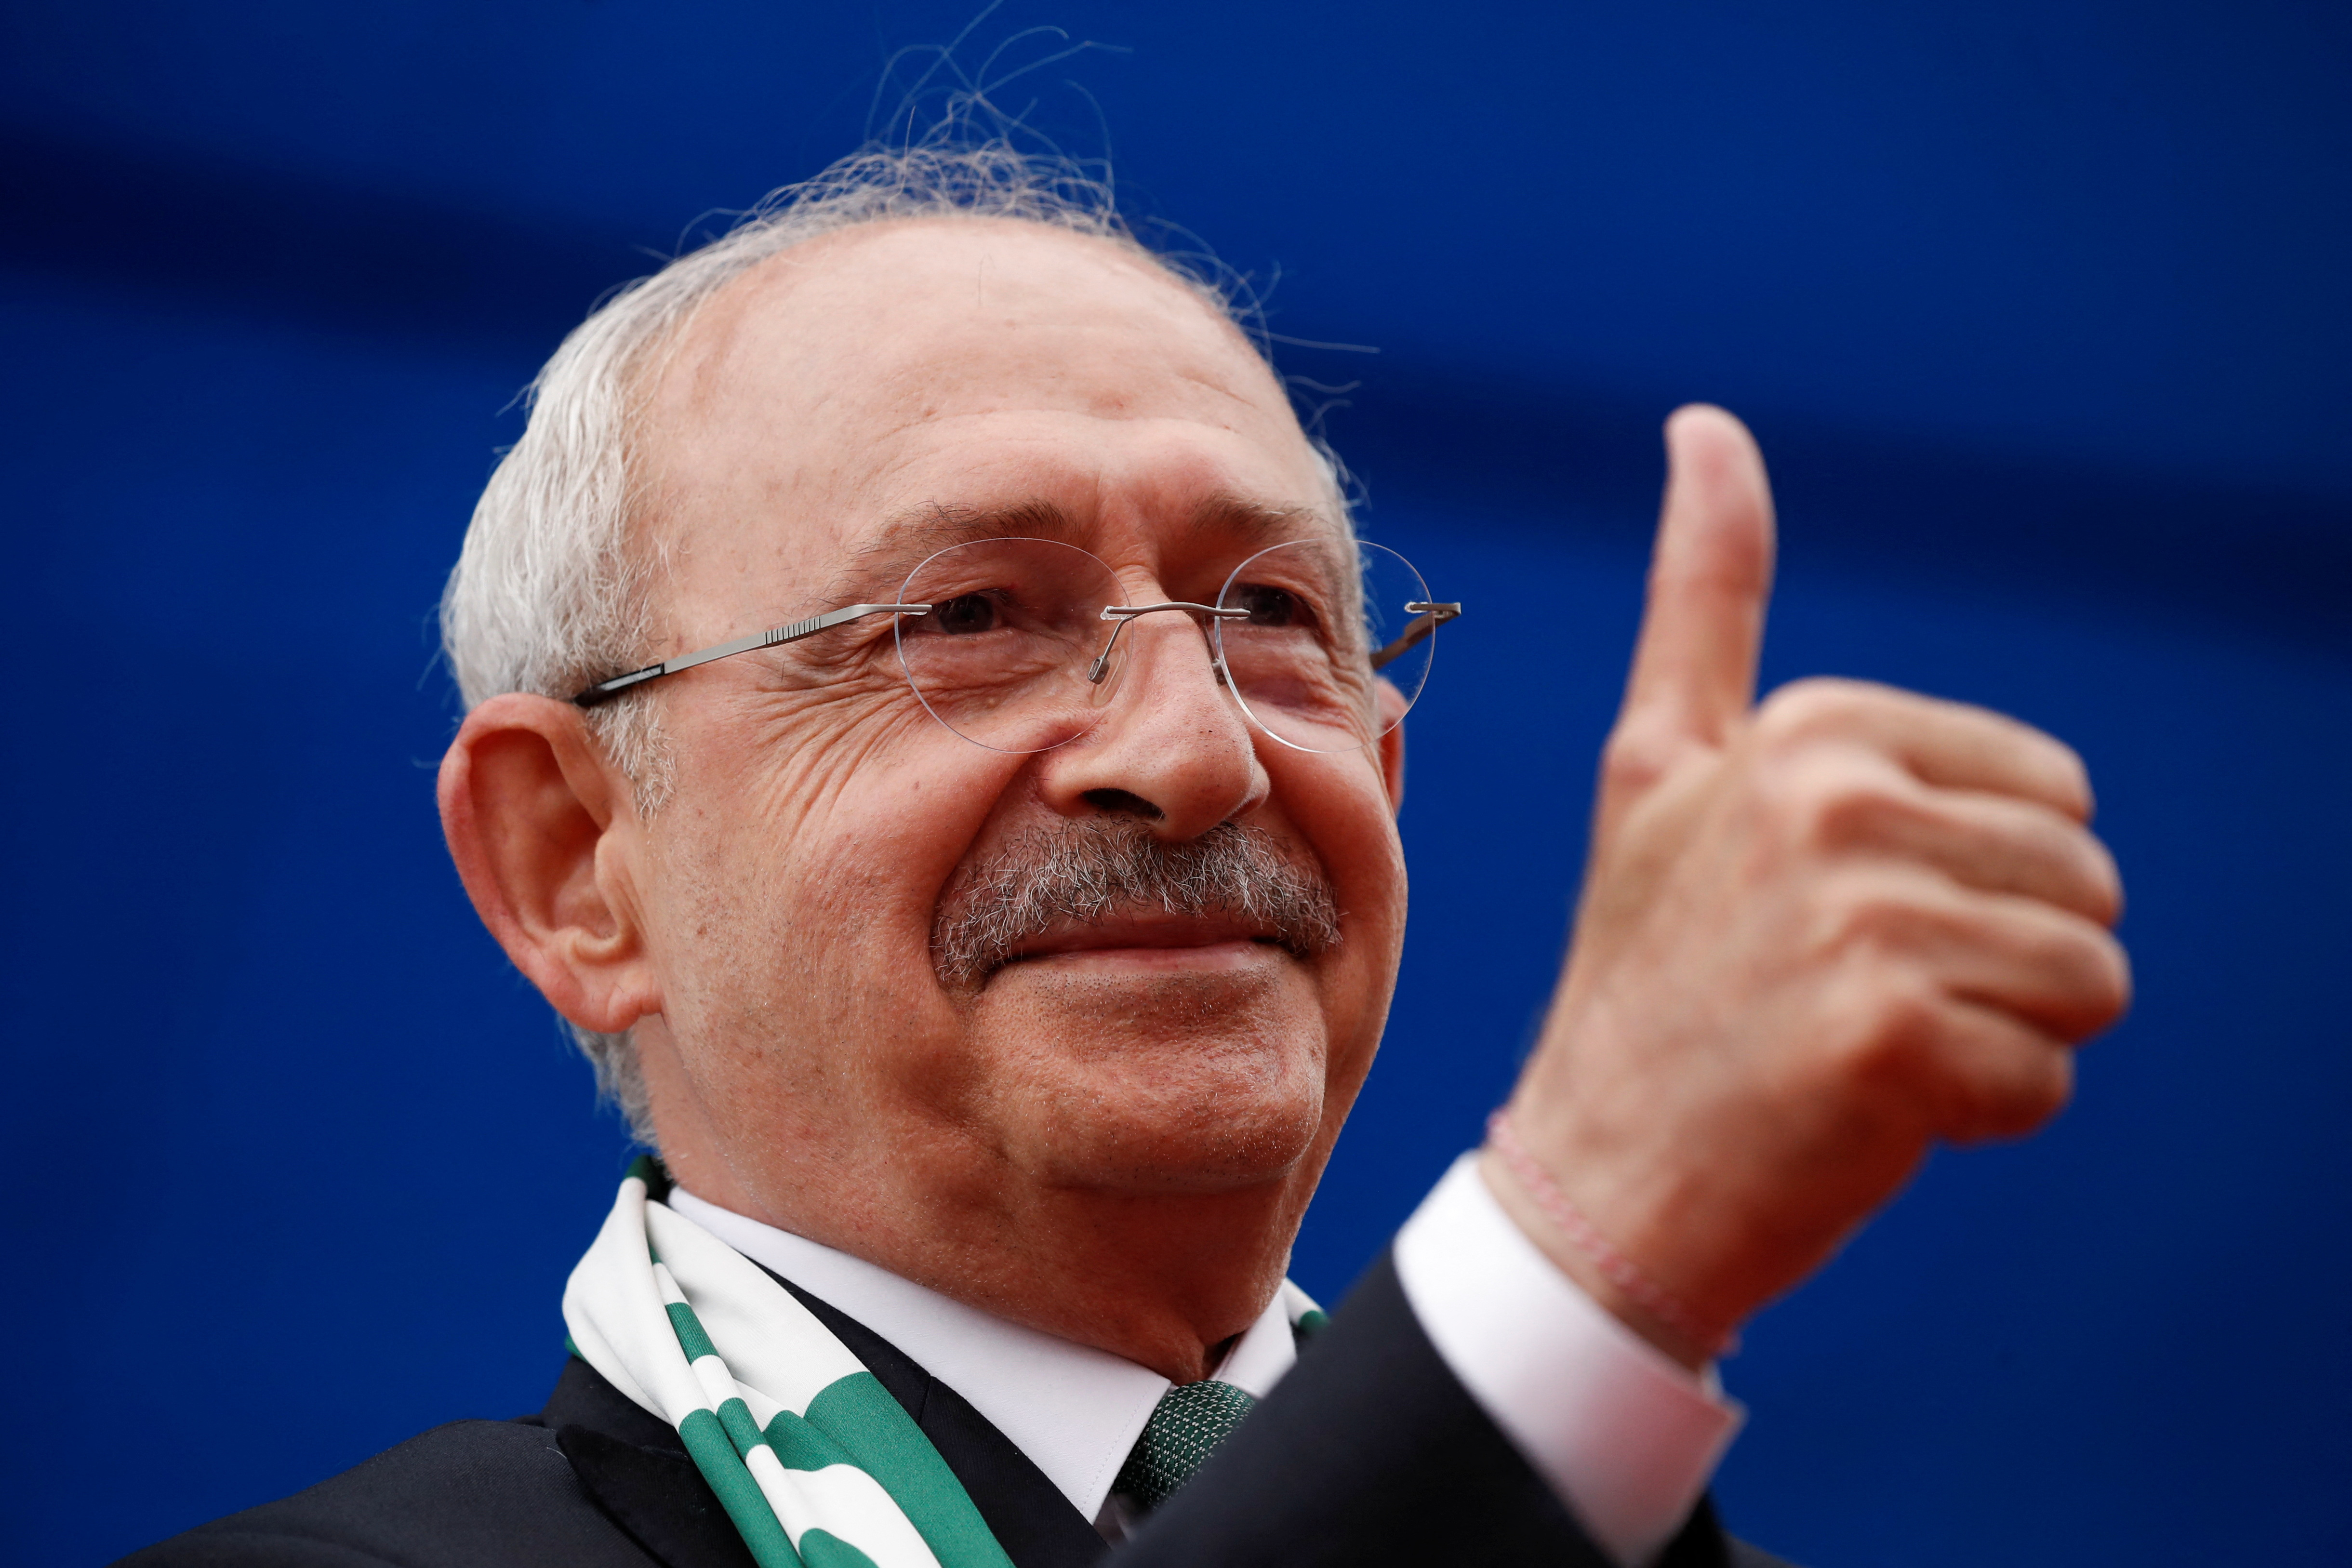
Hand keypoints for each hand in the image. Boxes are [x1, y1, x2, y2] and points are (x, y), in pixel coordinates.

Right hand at [1486, 406, 2130, 1366]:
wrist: (1593, 1181)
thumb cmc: (1650, 981)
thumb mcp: (1656, 768)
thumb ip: (1703, 598)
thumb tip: (1706, 421)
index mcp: (1804, 729)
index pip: (2049, 795)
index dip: (1975, 875)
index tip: (1831, 918)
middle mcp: (1827, 802)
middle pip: (2084, 880)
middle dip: (2002, 958)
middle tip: (1851, 999)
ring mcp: (1854, 917)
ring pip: (2088, 978)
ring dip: (2001, 1038)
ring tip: (1863, 1053)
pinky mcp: (1884, 1039)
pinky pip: (2048, 1077)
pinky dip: (1980, 1118)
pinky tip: (1869, 1117)